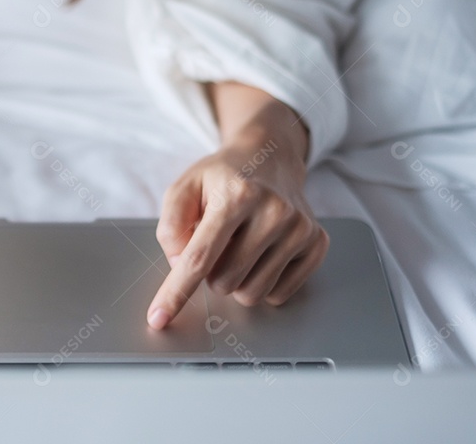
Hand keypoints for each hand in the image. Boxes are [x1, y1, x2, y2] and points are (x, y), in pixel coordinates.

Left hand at [146, 140, 328, 328]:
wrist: (269, 157)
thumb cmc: (222, 177)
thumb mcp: (183, 188)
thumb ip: (170, 226)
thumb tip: (180, 267)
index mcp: (236, 196)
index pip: (200, 258)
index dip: (176, 292)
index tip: (158, 319)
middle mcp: (274, 211)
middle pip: (224, 282)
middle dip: (212, 271)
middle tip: (219, 241)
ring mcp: (300, 229)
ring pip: (252, 294)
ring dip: (236, 279)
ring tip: (240, 245)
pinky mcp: (317, 243)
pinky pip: (279, 295)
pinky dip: (262, 281)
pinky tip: (263, 252)